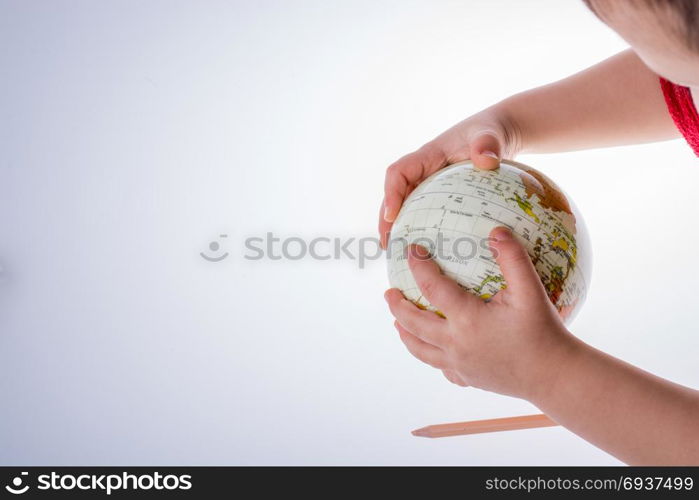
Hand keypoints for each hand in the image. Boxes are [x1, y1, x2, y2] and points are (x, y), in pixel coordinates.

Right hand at [379, 108, 520, 247]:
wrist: (497, 135)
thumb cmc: (491, 132)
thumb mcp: (491, 135)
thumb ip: (488, 144)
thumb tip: (486, 160)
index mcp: (429, 155)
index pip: (399, 172)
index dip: (391, 193)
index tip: (392, 216)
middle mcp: (423, 170)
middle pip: (395, 194)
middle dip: (387, 219)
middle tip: (387, 245)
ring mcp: (429, 183)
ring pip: (405, 205)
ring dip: (398, 227)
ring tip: (397, 252)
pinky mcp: (439, 194)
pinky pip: (422, 211)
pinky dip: (418, 228)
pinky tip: (424, 251)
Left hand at [384, 227, 576, 400]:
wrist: (555, 376)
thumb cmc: (544, 332)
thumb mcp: (530, 291)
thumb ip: (513, 259)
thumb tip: (497, 231)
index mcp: (467, 319)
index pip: (432, 288)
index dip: (419, 266)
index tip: (411, 250)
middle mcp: (456, 344)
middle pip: (414, 324)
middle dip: (397, 307)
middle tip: (388, 293)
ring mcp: (459, 365)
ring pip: (421, 351)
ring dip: (406, 334)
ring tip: (398, 323)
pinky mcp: (468, 379)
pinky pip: (442, 368)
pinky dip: (431, 357)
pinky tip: (434, 351)